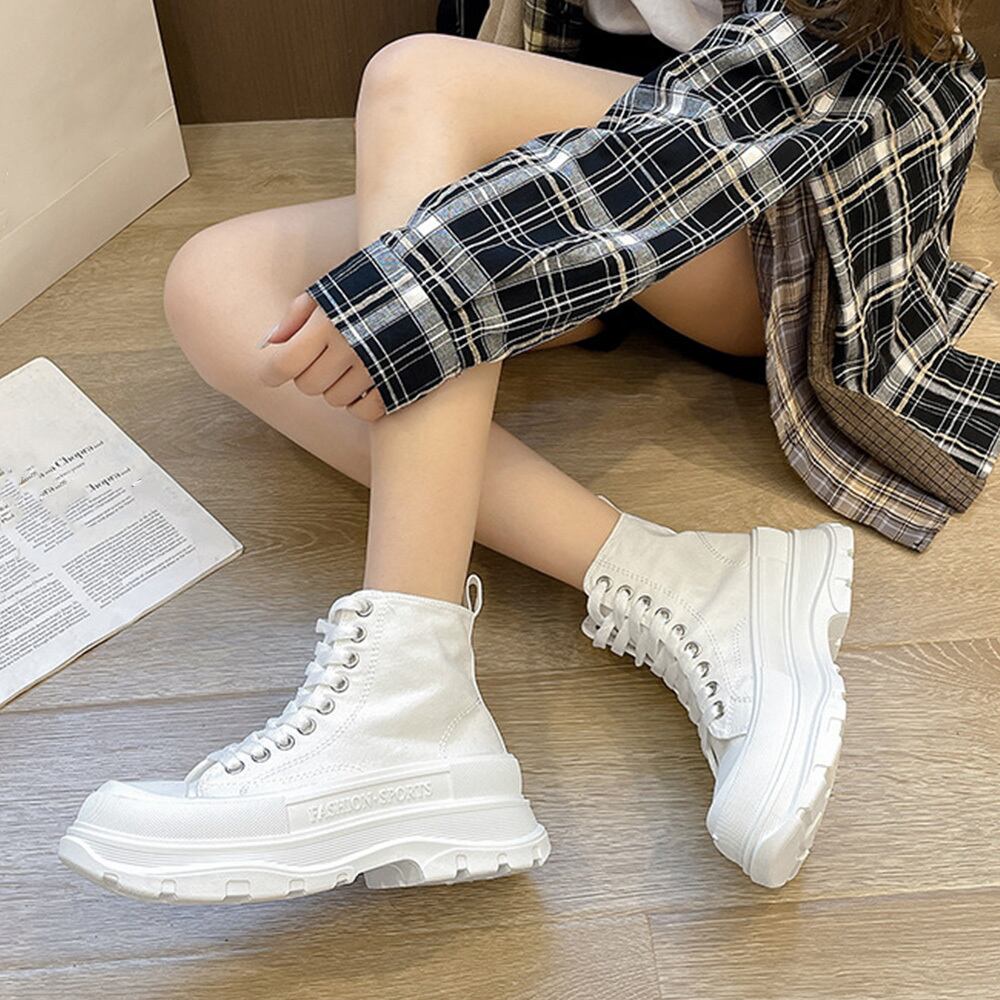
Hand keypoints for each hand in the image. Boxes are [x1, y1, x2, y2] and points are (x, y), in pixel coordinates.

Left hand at [257, 292, 385, 420]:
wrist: (435, 289)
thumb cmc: (377, 285)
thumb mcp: (334, 288)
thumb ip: (298, 314)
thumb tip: (269, 343)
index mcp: (328, 323)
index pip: (285, 363)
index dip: (272, 373)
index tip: (271, 375)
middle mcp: (348, 348)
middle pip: (308, 385)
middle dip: (310, 375)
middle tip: (324, 360)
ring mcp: (374, 369)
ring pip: (335, 400)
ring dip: (337, 388)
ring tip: (351, 367)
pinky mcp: (397, 384)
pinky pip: (364, 412)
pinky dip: (361, 404)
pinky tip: (366, 386)